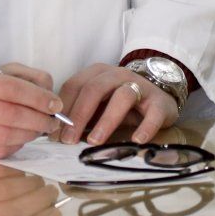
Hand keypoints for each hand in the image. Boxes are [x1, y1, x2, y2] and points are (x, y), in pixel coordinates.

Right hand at [0, 62, 64, 160]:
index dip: (38, 98)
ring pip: (5, 136)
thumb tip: (49, 92)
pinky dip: (15, 146)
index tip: (55, 104)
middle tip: (52, 122)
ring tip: (39, 130)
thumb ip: (25, 77)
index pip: (11, 89)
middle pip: (10, 116)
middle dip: (38, 120)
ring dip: (29, 135)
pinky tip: (21, 139)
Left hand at [57, 63, 177, 146]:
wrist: (158, 96)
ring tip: (94, 141)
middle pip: (94, 89)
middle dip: (79, 115)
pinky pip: (153, 113)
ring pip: (122, 96)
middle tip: (69, 140)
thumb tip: (56, 136)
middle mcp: (118, 75)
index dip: (63, 109)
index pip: (75, 85)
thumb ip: (81, 115)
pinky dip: (145, 127)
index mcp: (97, 73)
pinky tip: (136, 141)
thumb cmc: (120, 104)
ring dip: (106, 120)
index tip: (55, 133)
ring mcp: (140, 86)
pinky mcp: (159, 102)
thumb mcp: (98, 106)